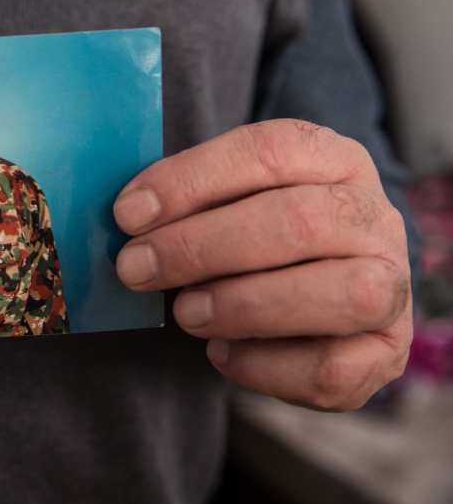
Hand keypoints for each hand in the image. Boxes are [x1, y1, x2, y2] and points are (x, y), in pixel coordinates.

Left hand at [114, 120, 411, 410]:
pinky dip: (264, 365)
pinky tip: (221, 352)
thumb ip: (183, 204)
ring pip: (341, 294)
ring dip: (244, 305)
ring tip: (185, 313)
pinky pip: (332, 368)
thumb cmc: (249, 240)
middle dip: (201, 247)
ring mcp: (391, 285)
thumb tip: (126, 217)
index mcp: (333, 160)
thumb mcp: (222, 203)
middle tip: (136, 268)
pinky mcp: (385, 353)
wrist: (305, 303)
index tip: (128, 214)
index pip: (270, 150)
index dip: (192, 180)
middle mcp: (373, 216)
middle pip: (300, 220)